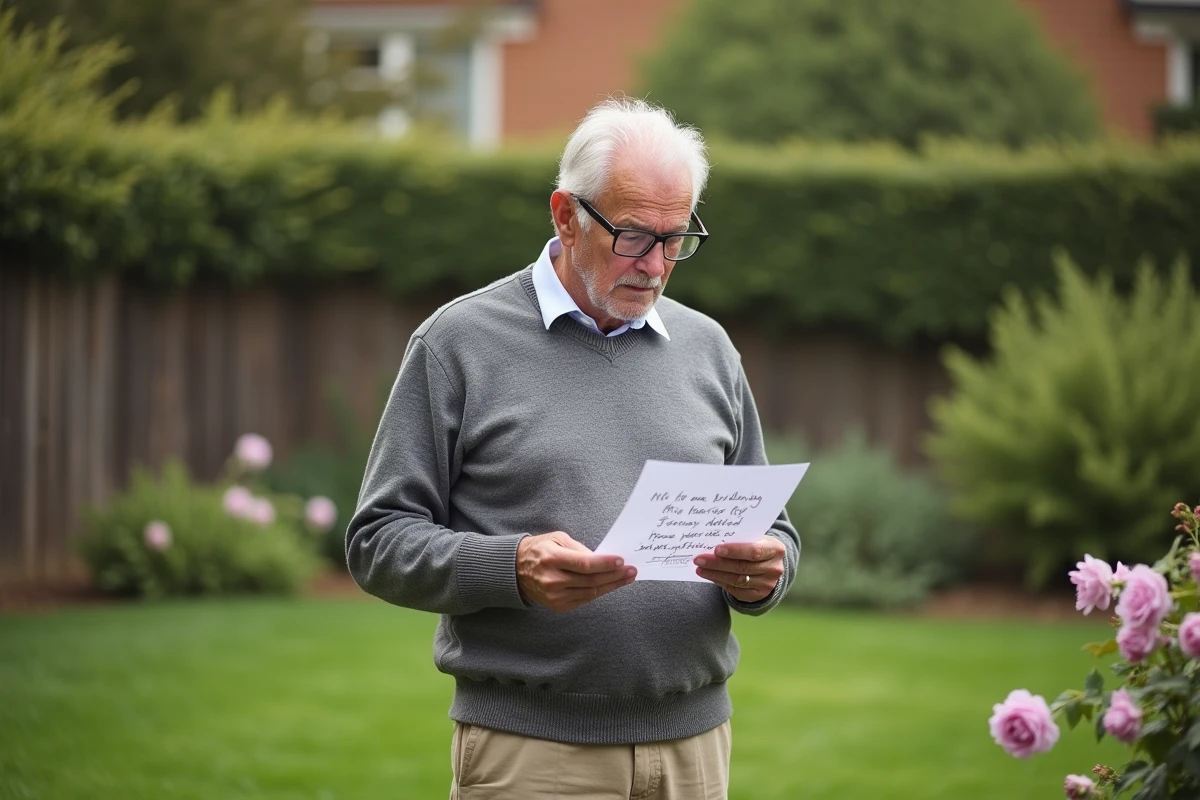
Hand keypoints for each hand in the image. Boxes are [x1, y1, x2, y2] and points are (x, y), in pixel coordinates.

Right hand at [517, 531, 636, 611]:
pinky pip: (584, 599)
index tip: (621, 561)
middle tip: (631, 570)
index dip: (605, 564)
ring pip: (591, 592)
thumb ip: (579, 548)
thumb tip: (602, 558)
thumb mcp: (557, 539)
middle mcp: (553, 580)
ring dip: (611, 585)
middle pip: (591, 580)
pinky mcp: (558, 606)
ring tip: (626, 578)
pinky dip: (599, 592)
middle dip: (615, 575)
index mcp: (551, 559)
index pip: (585, 564)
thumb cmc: (539, 550)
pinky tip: (610, 585)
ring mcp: (555, 596)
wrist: (515, 571)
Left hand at [693, 537, 784, 602]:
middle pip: (742, 567)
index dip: (735, 551)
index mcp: (776, 549)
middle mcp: (774, 569)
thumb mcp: (756, 539)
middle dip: (718, 563)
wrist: (770, 564)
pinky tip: (709, 575)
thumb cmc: (757, 546)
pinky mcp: (757, 595)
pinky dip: (720, 582)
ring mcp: (767, 584)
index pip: (754, 551)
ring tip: (700, 568)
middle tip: (699, 559)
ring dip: (715, 574)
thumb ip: (740, 540)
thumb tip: (712, 542)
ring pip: (737, 580)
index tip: (716, 549)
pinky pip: (735, 590)